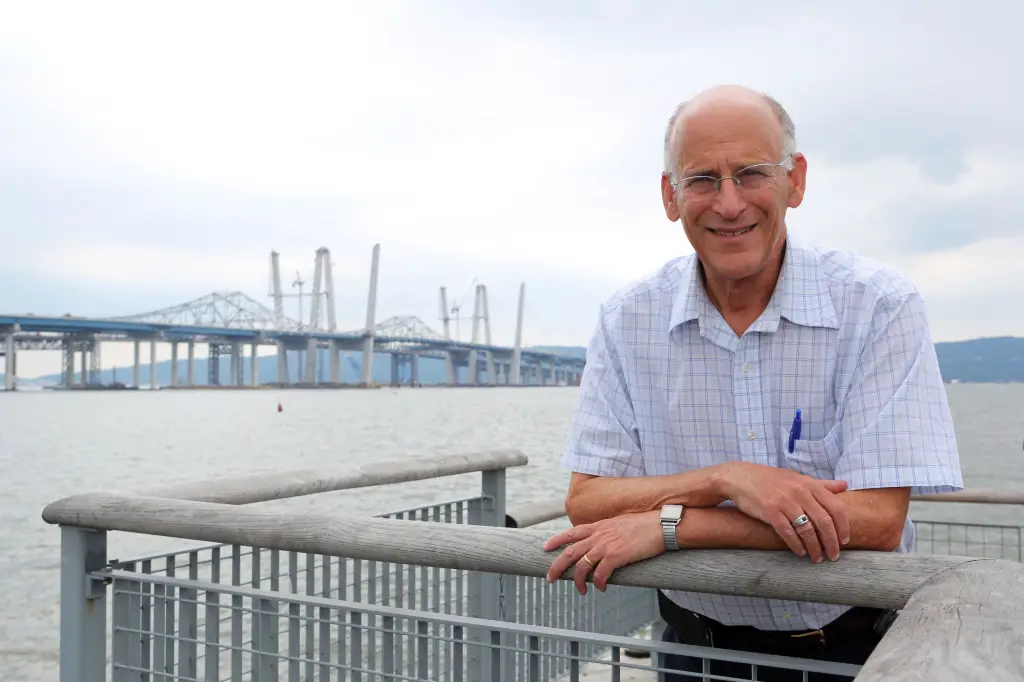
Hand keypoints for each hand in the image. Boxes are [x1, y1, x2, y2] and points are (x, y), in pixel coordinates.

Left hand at [543, 511, 663, 594]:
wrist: (660, 525)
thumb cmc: (644, 525)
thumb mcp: (619, 523)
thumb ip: (607, 531)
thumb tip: (602, 541)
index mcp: (598, 526)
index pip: (571, 533)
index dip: (556, 540)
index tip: (545, 547)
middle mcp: (598, 535)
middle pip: (570, 552)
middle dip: (557, 566)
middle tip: (549, 578)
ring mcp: (606, 546)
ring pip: (581, 566)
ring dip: (577, 581)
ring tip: (580, 591)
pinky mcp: (616, 556)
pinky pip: (600, 574)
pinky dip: (598, 584)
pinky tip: (600, 589)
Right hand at [718, 462, 849, 562]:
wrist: (740, 477)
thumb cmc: (770, 479)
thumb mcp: (797, 478)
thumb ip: (822, 484)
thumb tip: (845, 485)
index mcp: (809, 484)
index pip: (836, 508)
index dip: (843, 527)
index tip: (844, 540)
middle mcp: (800, 492)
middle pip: (824, 522)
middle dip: (831, 542)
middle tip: (833, 556)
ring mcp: (785, 502)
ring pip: (807, 530)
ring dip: (814, 548)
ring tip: (817, 558)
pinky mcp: (770, 511)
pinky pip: (788, 532)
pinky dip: (796, 545)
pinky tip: (799, 552)